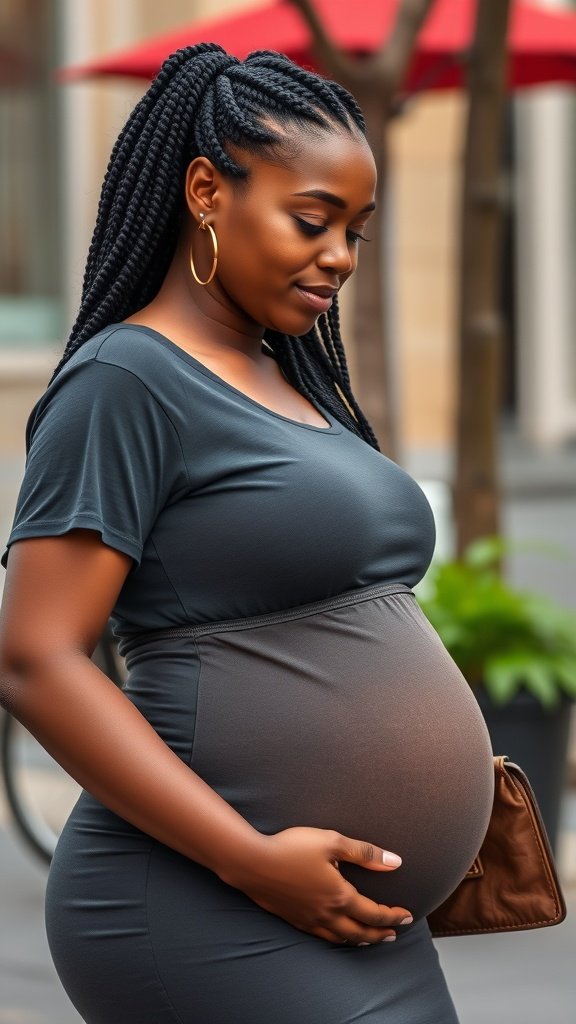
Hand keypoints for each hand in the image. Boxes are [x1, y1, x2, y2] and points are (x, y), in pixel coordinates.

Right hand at [225, 826, 411, 944]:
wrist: (252, 863)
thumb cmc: (292, 847)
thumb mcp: (332, 841)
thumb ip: (365, 853)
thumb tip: (395, 862)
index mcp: (340, 895)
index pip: (374, 913)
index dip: (393, 915)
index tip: (408, 915)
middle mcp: (327, 914)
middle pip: (361, 932)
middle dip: (381, 934)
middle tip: (395, 933)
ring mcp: (309, 920)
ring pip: (342, 938)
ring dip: (361, 940)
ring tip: (371, 938)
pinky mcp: (294, 920)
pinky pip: (322, 936)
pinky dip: (337, 939)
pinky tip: (337, 934)